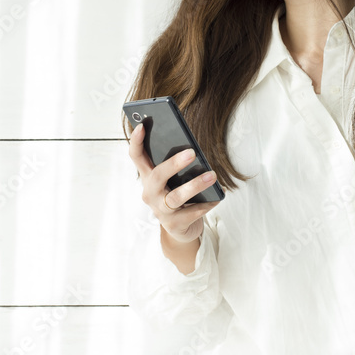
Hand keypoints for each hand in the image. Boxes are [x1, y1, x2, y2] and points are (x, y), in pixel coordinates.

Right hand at [126, 122, 219, 244]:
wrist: (181, 228)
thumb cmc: (178, 195)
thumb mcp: (174, 179)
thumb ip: (177, 165)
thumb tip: (192, 148)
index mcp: (148, 177)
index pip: (136, 157)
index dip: (136, 141)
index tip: (141, 125)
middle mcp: (150, 193)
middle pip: (156, 177)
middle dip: (173, 164)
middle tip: (192, 152)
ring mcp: (161, 210)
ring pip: (175, 198)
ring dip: (194, 185)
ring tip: (212, 176)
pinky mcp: (174, 225)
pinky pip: (191, 214)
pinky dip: (206, 204)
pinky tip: (217, 196)